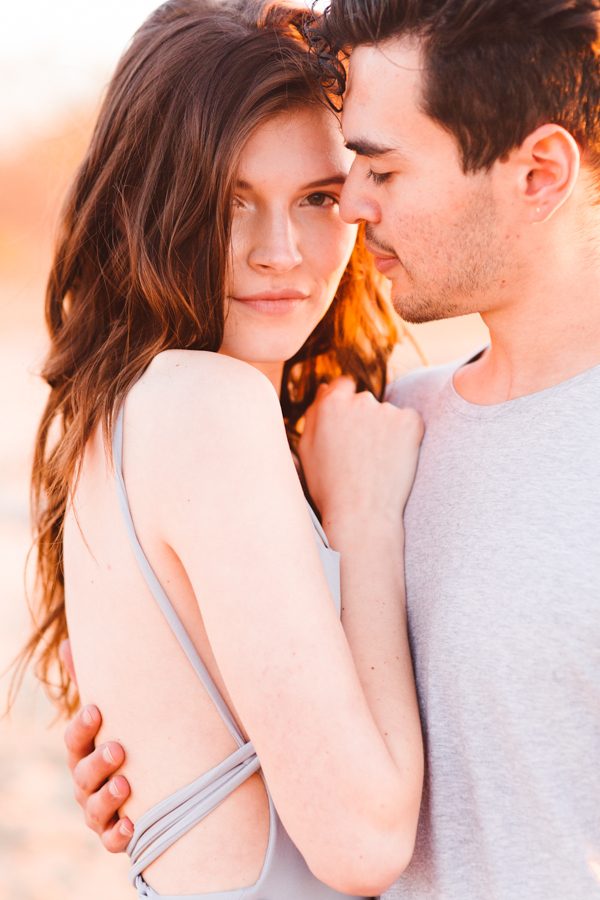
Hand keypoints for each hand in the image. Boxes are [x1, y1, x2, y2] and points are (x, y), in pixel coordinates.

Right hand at [61, 640, 132, 851]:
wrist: (152, 785)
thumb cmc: (126, 739)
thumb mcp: (112, 713)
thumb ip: (91, 681)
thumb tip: (67, 642)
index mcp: (84, 751)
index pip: (75, 738)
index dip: (83, 726)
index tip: (96, 709)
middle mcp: (86, 783)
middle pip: (83, 774)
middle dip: (97, 762)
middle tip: (118, 748)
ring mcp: (99, 811)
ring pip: (94, 809)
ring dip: (107, 798)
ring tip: (125, 784)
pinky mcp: (115, 835)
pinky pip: (112, 840)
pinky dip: (120, 835)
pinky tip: (132, 824)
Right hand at [298, 377, 423, 528]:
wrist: (361, 514)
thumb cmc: (330, 487)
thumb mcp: (307, 449)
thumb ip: (314, 413)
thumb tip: (325, 388)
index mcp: (330, 404)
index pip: (343, 386)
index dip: (348, 405)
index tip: (352, 426)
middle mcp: (358, 401)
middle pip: (366, 401)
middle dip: (366, 420)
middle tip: (363, 455)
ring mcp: (386, 410)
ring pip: (388, 414)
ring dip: (386, 430)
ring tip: (377, 463)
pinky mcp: (410, 422)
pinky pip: (409, 423)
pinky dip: (406, 438)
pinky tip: (393, 461)